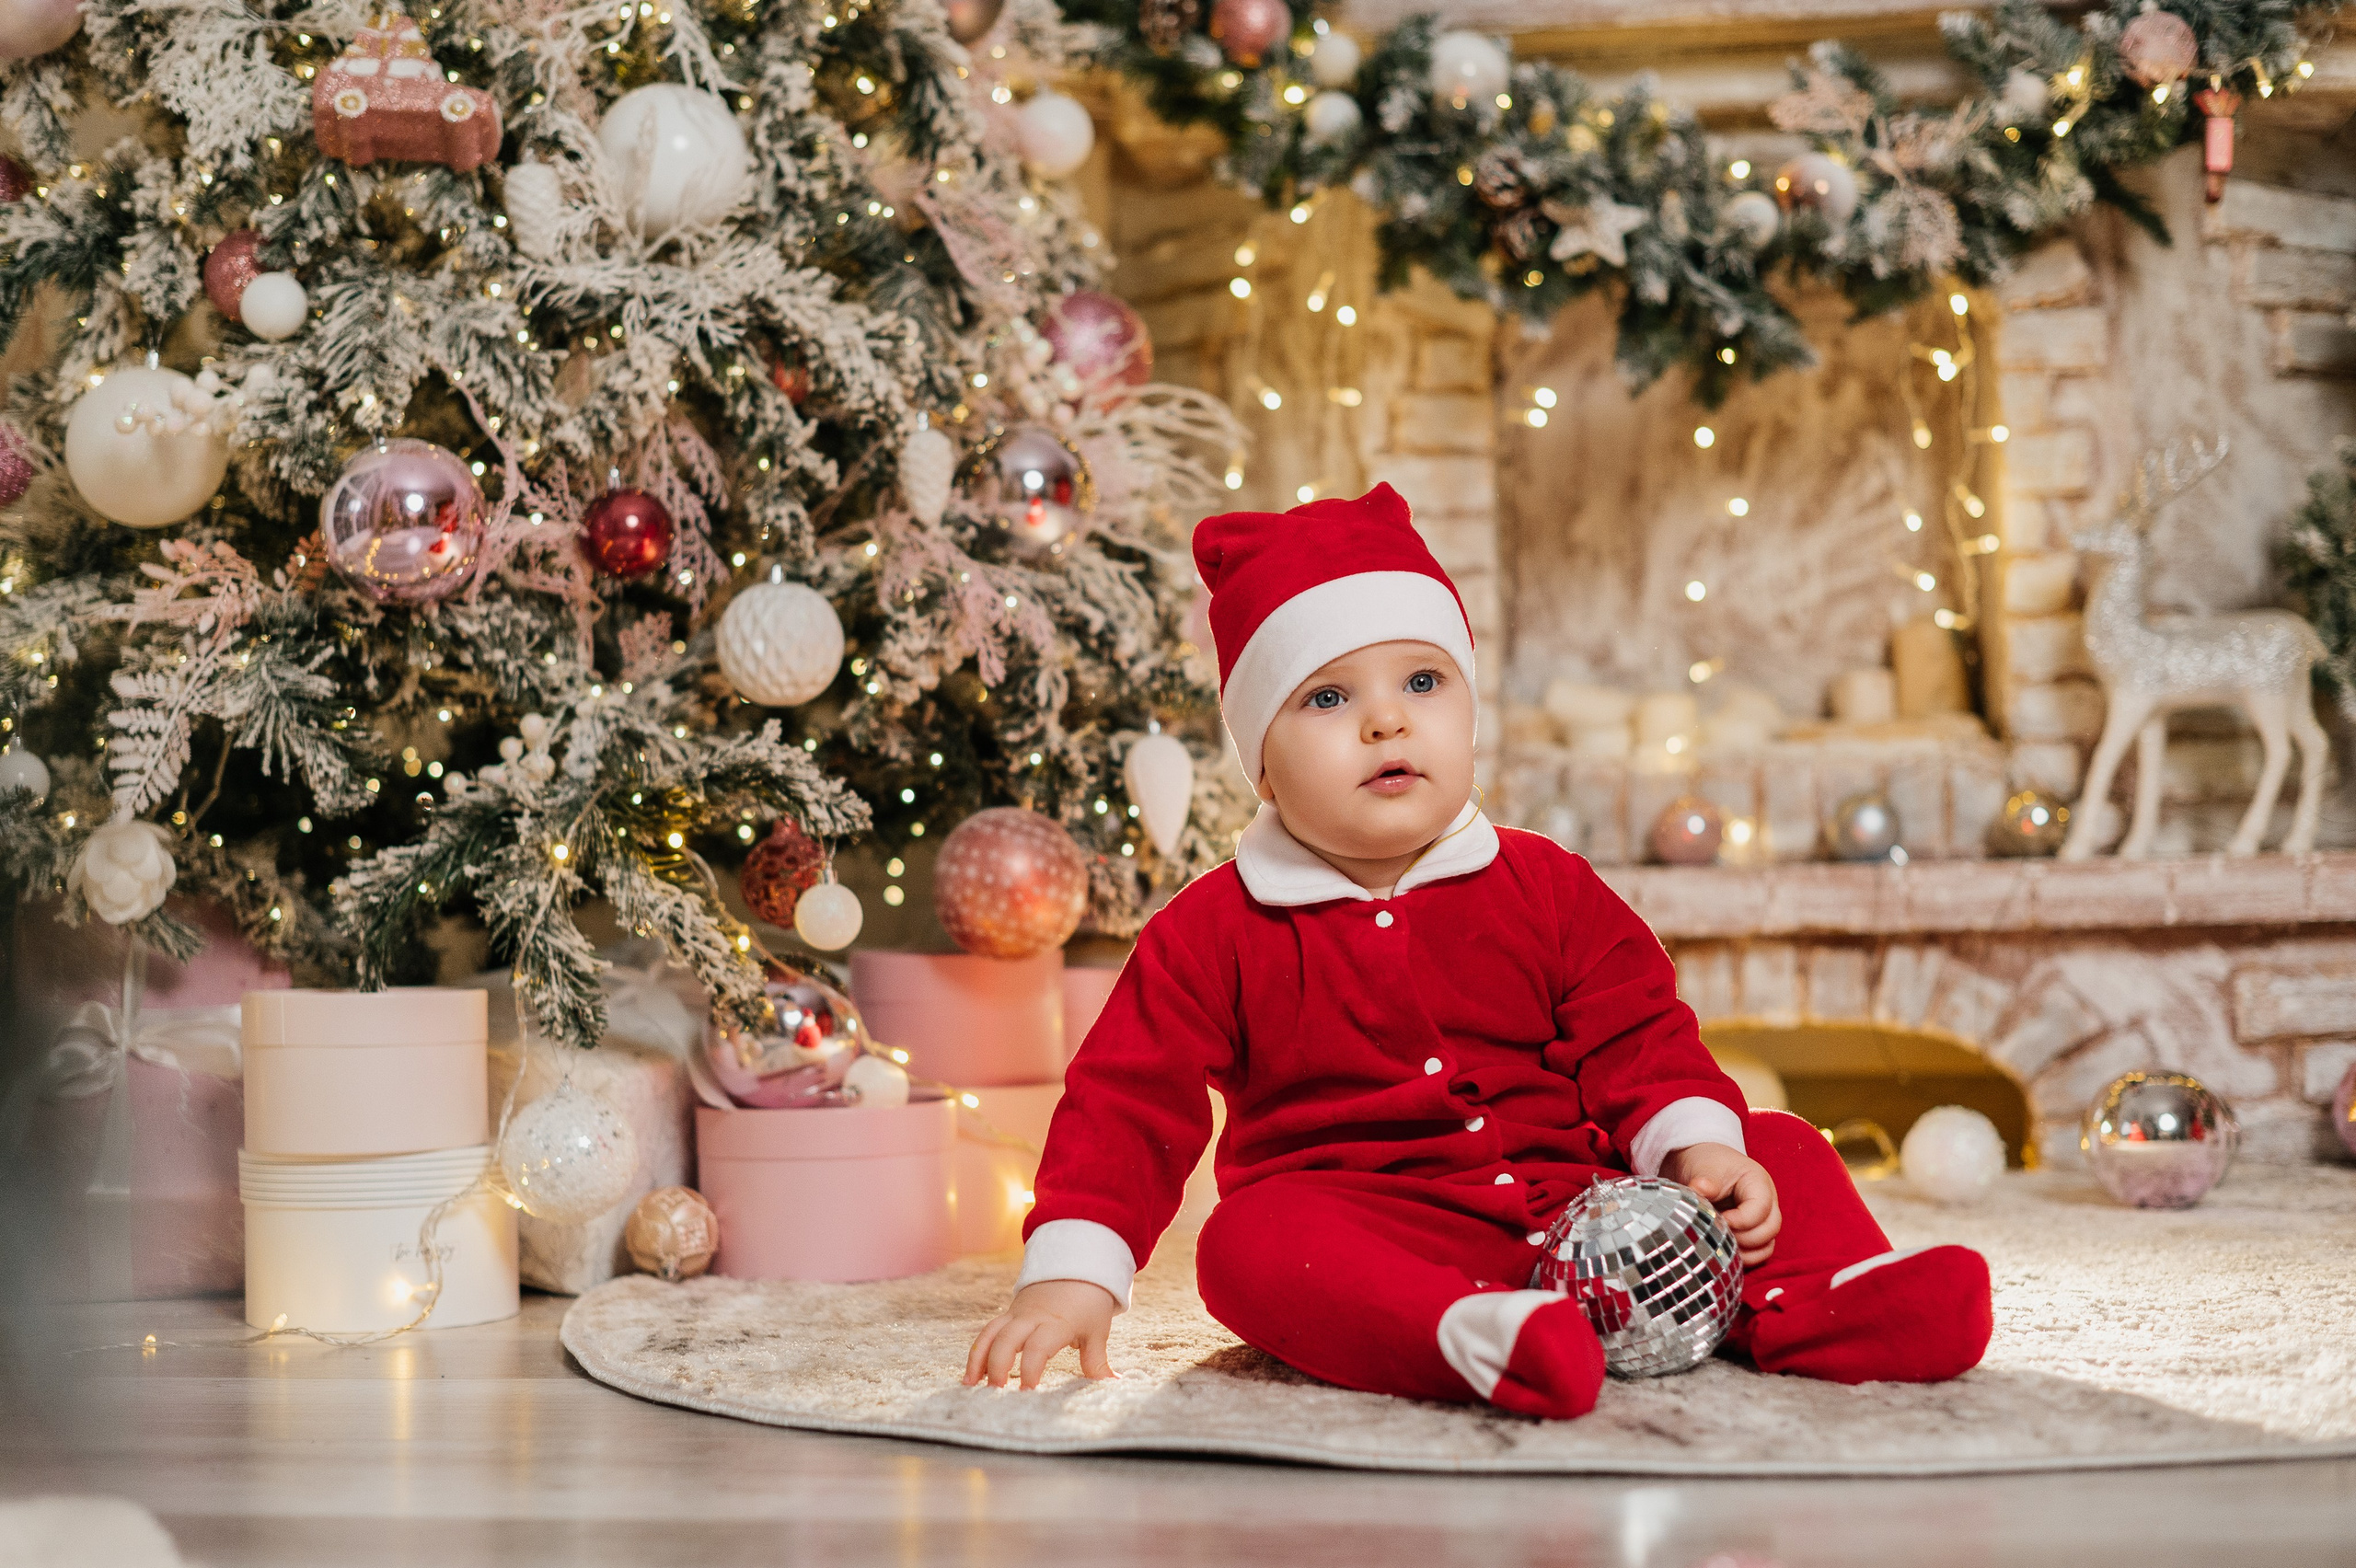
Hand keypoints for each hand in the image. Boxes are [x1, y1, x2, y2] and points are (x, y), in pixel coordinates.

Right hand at [963, 1279, 1119, 1388]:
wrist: (1077, 1264)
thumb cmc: (1089, 1301)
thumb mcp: (1097, 1330)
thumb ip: (1097, 1361)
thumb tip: (1112, 1384)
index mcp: (1056, 1323)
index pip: (1037, 1347)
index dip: (1030, 1369)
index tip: (1027, 1391)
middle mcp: (1031, 1318)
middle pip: (1006, 1340)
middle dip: (998, 1366)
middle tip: (996, 1392)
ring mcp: (1017, 1314)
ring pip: (990, 1333)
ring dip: (979, 1359)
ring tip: (970, 1385)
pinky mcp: (1009, 1314)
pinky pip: (988, 1331)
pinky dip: (978, 1351)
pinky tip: (972, 1374)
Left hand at [1660, 1141, 1780, 1265]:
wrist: (1701, 1167)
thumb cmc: (1706, 1164)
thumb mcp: (1704, 1168)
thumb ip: (1705, 1181)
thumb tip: (1699, 1188)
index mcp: (1758, 1182)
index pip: (1760, 1208)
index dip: (1741, 1220)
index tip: (1719, 1219)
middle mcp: (1767, 1202)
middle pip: (1770, 1229)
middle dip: (1745, 1238)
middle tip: (1718, 1233)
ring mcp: (1763, 1219)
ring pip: (1768, 1245)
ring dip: (1746, 1252)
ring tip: (1720, 1245)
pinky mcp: (1754, 1233)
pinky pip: (1759, 1253)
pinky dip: (1745, 1258)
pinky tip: (1724, 1253)